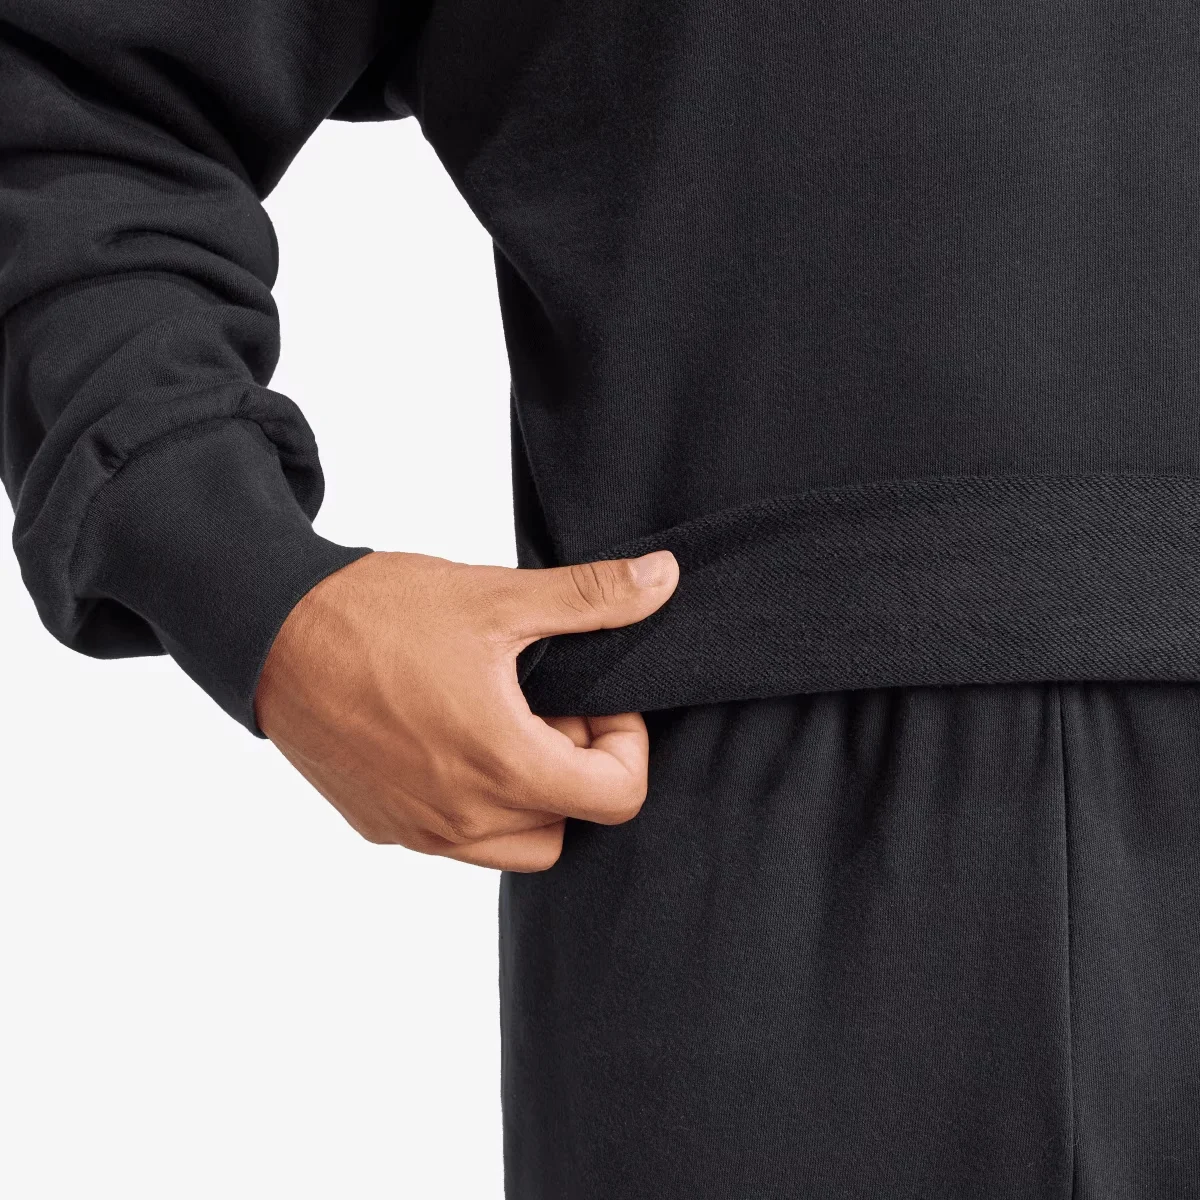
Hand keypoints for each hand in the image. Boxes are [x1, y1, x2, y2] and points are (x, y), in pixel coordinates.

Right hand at [253, 547, 678, 870]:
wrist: (269, 631)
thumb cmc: (378, 613)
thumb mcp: (497, 597)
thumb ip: (590, 597)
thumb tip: (664, 580)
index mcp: (502, 764)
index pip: (618, 798)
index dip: (625, 744)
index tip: (592, 700)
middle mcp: (462, 817)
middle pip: (571, 822)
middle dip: (577, 767)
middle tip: (546, 705)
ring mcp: (418, 830)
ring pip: (517, 844)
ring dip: (530, 793)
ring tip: (500, 722)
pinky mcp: (382, 827)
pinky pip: (457, 839)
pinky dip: (476, 802)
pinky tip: (449, 735)